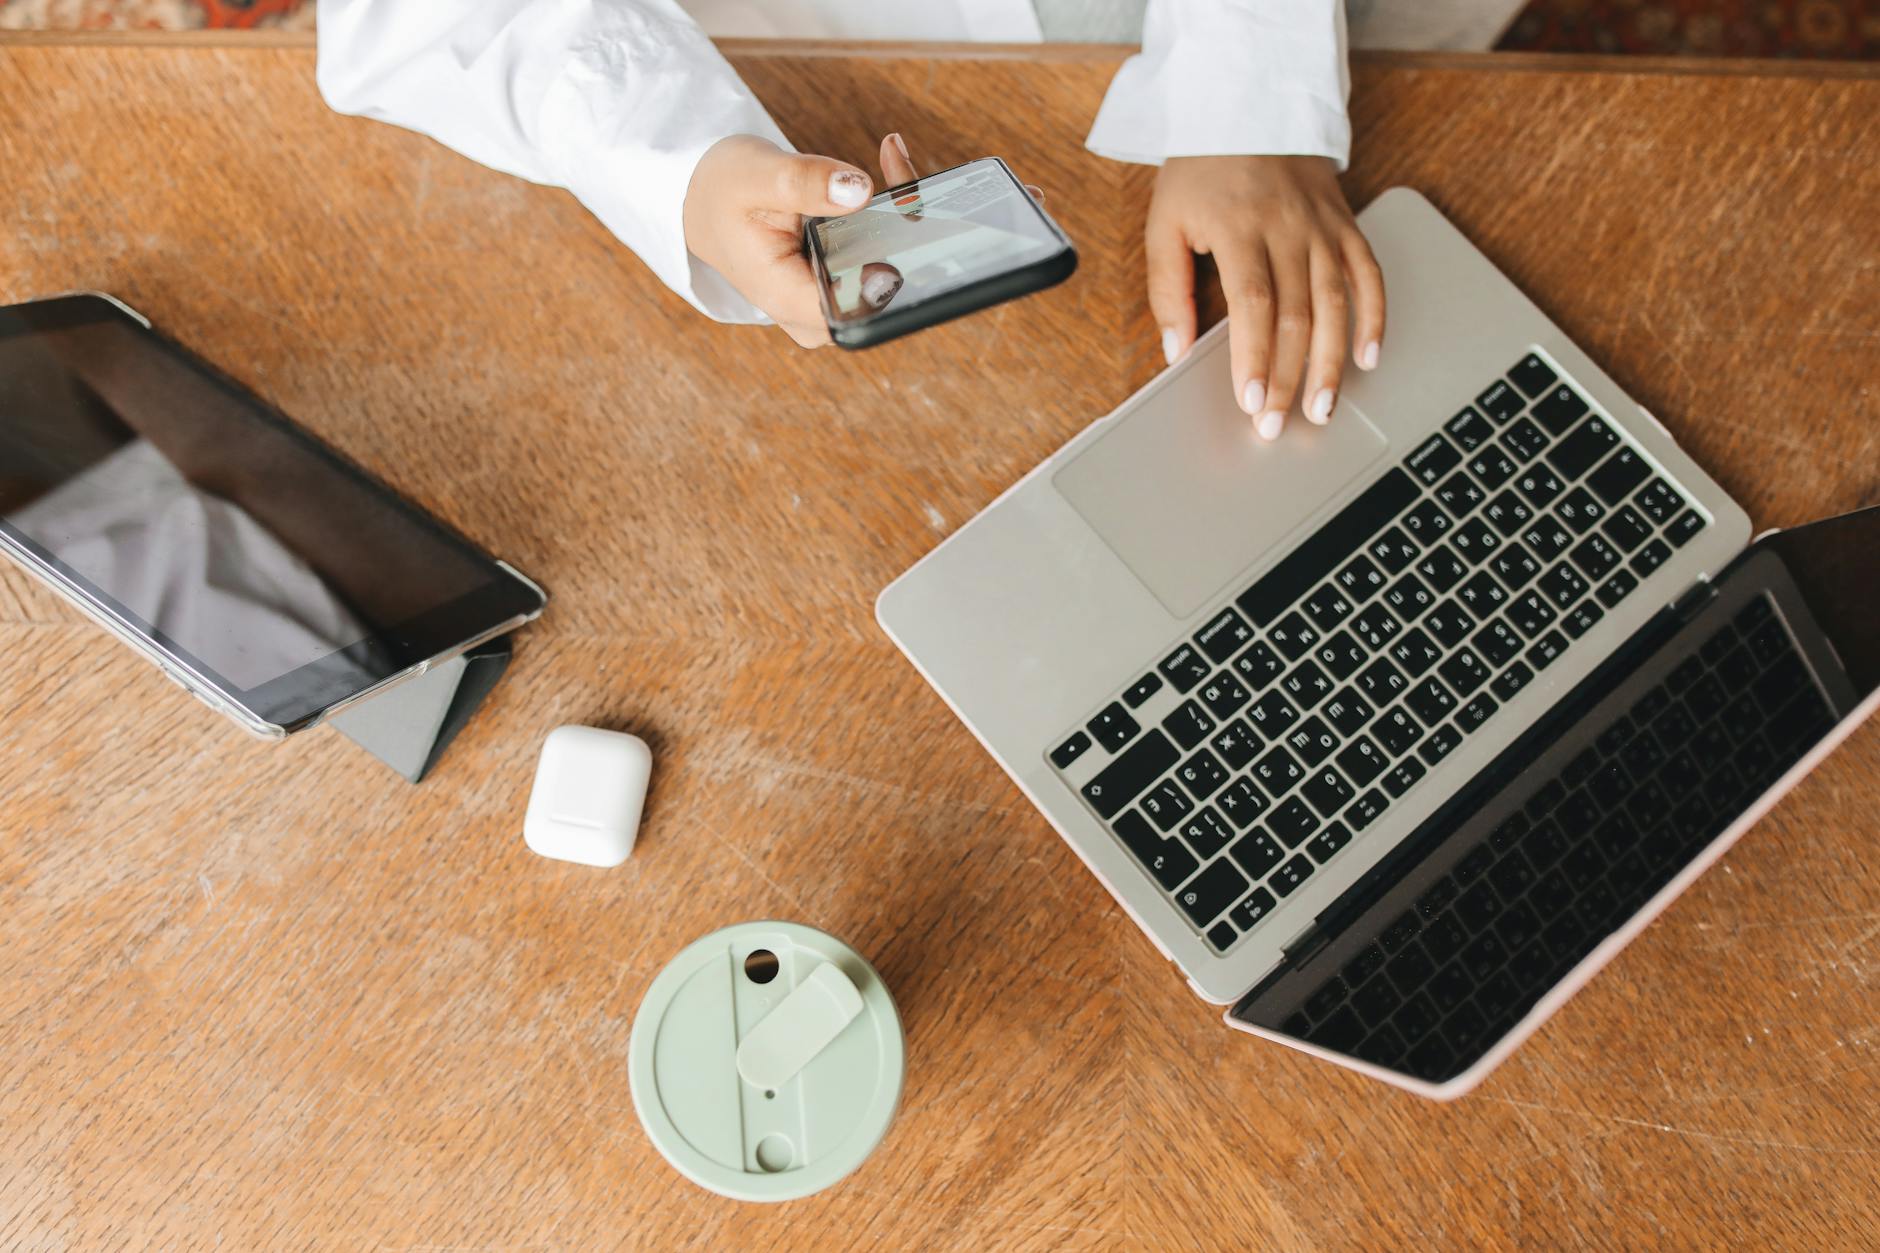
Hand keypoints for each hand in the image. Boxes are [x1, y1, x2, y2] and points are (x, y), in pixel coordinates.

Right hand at [683, 132, 920, 346]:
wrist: (706, 201)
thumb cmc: (723, 190)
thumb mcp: (754, 174)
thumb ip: (804, 182)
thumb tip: (861, 190)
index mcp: (788, 300)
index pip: (860, 309)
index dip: (895, 269)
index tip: (910, 215)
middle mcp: (813, 316)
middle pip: (883, 294)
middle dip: (905, 233)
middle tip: (903, 168)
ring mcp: (828, 305)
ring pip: (889, 277)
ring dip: (901, 221)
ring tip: (895, 161)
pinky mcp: (840, 287)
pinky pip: (881, 262)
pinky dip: (890, 219)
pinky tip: (891, 170)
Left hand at [1147, 155, 1384, 440]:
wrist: (1249, 108)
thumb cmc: (1201, 173)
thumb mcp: (1164, 224)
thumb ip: (1168, 289)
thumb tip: (1175, 352)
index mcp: (1240, 228)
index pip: (1254, 304)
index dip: (1256, 357)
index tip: (1252, 401)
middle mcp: (1289, 229)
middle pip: (1298, 314)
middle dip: (1289, 377)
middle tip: (1280, 426)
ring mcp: (1323, 227)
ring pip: (1337, 303)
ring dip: (1332, 362)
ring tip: (1322, 408)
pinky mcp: (1346, 225)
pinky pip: (1368, 275)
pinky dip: (1373, 318)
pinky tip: (1367, 359)